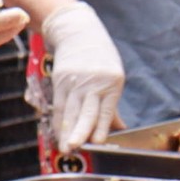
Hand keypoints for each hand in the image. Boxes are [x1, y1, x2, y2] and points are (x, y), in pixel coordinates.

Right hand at [41, 4, 123, 151]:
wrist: (78, 32)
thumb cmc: (102, 58)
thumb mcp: (115, 77)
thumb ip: (112, 105)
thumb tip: (121, 129)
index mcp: (112, 82)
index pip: (105, 108)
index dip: (101, 126)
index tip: (98, 142)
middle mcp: (92, 82)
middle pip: (84, 110)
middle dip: (80, 130)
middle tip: (75, 147)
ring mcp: (73, 82)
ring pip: (69, 110)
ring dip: (66, 131)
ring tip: (65, 148)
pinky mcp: (59, 81)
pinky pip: (59, 105)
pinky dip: (59, 121)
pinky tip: (59, 134)